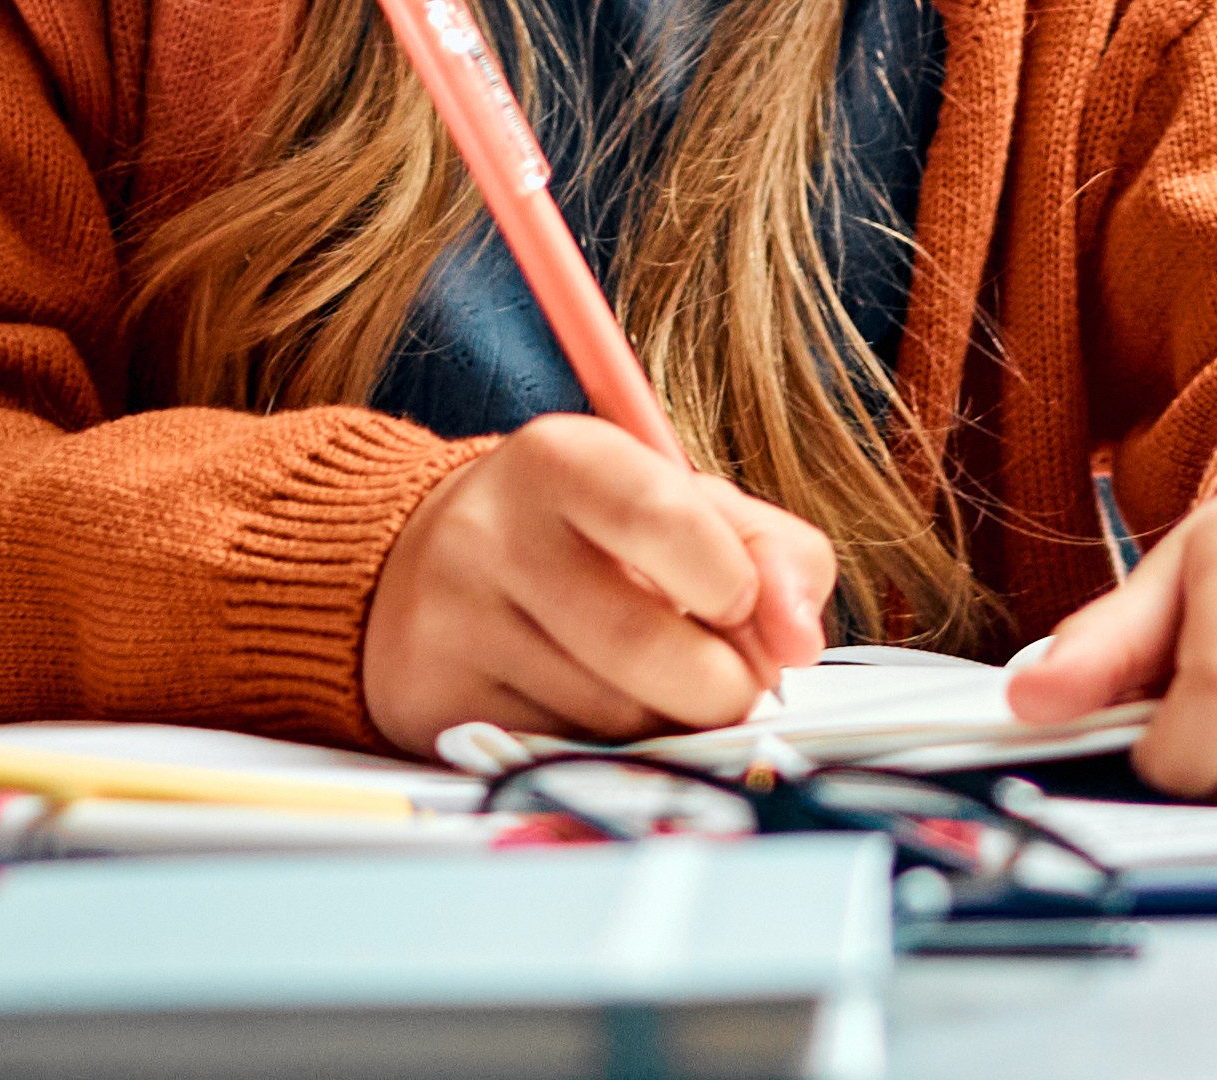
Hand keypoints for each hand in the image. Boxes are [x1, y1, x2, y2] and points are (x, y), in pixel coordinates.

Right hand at [358, 418, 836, 754]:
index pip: (663, 518)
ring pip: (610, 720)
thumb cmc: (584, 534)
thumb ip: (771, 552)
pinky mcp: (436, 704)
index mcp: (561, 459)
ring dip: (667, 722)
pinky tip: (593, 710)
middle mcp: (492, 534)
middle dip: (721, 685)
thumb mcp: (679, 503)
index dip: (733, 582)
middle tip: (732, 680)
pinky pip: (562, 758)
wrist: (418, 563)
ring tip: (655, 685)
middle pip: (643, 646)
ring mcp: (453, 624)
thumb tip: (798, 639)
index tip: (747, 606)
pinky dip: (607, 754)